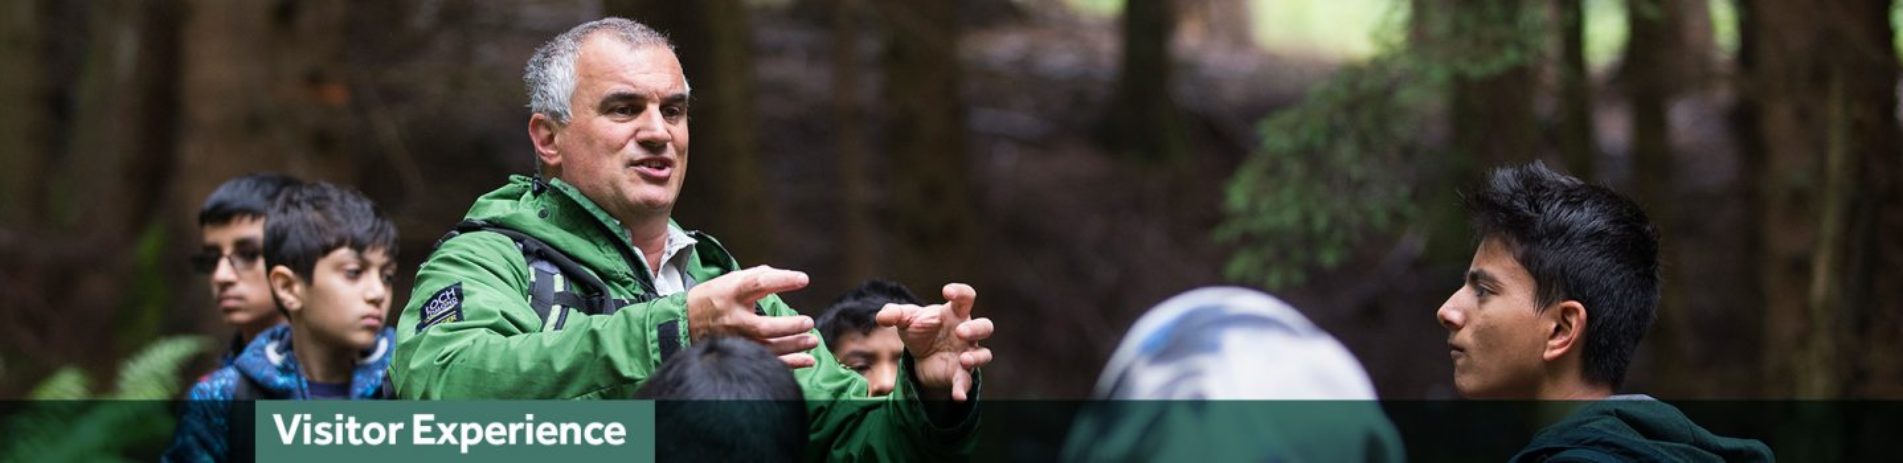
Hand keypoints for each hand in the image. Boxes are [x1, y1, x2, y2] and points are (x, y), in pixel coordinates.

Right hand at [685, 266, 819, 367]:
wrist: (685, 321)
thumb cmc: (713, 298)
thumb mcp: (730, 280)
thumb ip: (757, 277)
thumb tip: (785, 276)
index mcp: (731, 292)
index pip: (758, 283)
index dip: (782, 280)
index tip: (803, 280)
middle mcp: (733, 318)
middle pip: (764, 326)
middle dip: (789, 327)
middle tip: (808, 322)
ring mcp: (735, 339)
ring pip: (768, 347)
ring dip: (794, 346)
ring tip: (812, 340)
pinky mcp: (738, 353)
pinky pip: (766, 361)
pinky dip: (789, 363)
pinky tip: (806, 359)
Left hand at [876, 283, 993, 400]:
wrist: (920, 357)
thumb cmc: (920, 330)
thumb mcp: (905, 320)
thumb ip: (893, 314)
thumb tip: (881, 317)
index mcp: (954, 313)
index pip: (966, 297)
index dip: (960, 292)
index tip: (946, 291)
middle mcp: (965, 332)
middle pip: (985, 326)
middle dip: (976, 329)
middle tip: (960, 332)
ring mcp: (966, 353)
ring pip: (984, 354)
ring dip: (976, 357)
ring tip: (963, 360)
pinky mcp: (960, 374)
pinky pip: (967, 381)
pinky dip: (963, 389)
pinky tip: (959, 396)